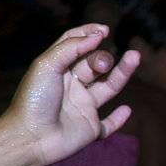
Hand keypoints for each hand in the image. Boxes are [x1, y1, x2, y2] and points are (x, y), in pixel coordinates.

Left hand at [6, 25, 138, 165]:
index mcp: (57, 70)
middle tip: (101, 63)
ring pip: (109, 88)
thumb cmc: (35, 98)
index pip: (74, 46)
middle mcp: (71, 87)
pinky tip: (127, 109)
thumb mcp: (47, 64)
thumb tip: (97, 35)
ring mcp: (82, 107)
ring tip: (135, 56)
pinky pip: (108, 125)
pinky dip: (119, 119)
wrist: (30, 136)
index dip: (88, 34)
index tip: (104, 30)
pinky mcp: (90, 129)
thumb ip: (72, 47)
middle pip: (93, 64)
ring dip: (122, 73)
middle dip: (102, 57)